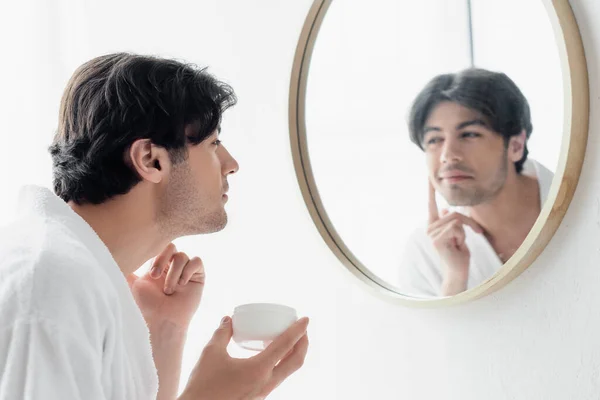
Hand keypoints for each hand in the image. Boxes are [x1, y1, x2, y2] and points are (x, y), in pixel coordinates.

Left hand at [127, 243, 204, 328]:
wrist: (162, 320)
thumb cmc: (147, 306)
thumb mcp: (133, 284)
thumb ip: (127, 271)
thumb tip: (116, 257)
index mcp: (158, 266)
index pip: (158, 248)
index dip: (156, 258)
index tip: (151, 275)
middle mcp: (172, 267)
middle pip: (172, 246)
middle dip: (163, 259)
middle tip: (155, 276)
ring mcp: (185, 271)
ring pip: (182, 256)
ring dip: (173, 273)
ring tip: (169, 291)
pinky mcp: (198, 276)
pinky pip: (197, 261)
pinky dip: (188, 271)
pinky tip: (182, 284)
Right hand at [180, 316, 309, 399]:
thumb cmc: (202, 386)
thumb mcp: (210, 354)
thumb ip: (222, 333)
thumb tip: (228, 319)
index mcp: (258, 370)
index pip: (285, 345)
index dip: (298, 330)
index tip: (306, 319)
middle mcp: (266, 383)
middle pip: (296, 362)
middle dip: (303, 343)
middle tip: (302, 329)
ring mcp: (263, 393)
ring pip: (288, 372)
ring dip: (294, 355)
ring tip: (290, 340)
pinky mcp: (257, 397)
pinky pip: (277, 378)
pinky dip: (282, 364)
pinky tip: (272, 357)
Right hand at [427, 182, 482, 295]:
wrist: (457, 272)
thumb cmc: (458, 254)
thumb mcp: (457, 234)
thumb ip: (450, 221)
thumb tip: (445, 209)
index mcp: (433, 225)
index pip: (431, 204)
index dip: (430, 190)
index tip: (428, 176)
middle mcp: (429, 228)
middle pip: (454, 212)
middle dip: (468, 223)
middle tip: (474, 234)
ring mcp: (432, 233)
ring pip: (456, 219)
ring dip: (465, 232)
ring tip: (460, 244)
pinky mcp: (437, 239)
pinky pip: (456, 227)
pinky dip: (462, 237)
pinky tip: (457, 247)